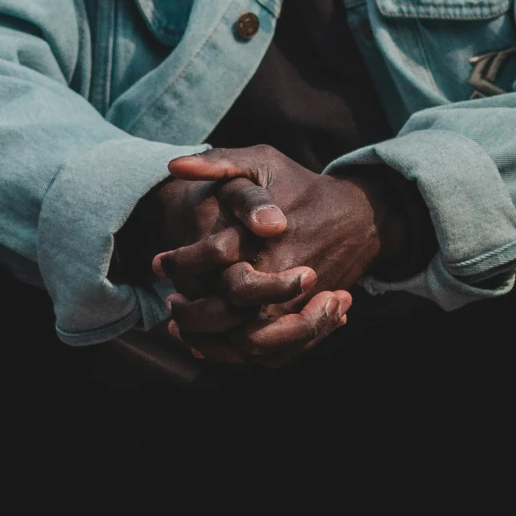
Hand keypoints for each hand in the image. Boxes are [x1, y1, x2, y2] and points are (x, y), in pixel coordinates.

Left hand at [147, 144, 432, 367]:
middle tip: (170, 302)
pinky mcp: (304, 321)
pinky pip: (268, 354)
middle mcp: (281, 277)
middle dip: (190, 314)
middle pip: (223, 314)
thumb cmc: (302, 186)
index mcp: (266, 239)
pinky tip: (208, 342)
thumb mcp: (262, 161)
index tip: (157, 262)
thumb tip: (173, 165)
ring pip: (243, 343)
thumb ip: (219, 162)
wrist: (359, 217)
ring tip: (183, 324)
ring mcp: (296, 305)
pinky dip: (235, 354)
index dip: (178, 264)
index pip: (212, 260)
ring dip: (208, 341)